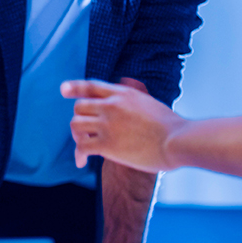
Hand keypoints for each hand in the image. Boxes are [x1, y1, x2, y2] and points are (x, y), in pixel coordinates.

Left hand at [62, 79, 184, 171]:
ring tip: (83, 146)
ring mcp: (107, 123)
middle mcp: (111, 105)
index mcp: (124, 93)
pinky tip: (81, 162)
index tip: (63, 90)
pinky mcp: (107, 143)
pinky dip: (78, 154)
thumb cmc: (171, 126)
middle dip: (79, 119)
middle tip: (84, 132)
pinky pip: (81, 146)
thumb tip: (124, 80)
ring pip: (76, 125)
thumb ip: (135, 92)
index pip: (92, 86)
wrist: (178, 140)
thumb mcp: (150, 101)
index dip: (75, 87)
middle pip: (79, 107)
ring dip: (77, 136)